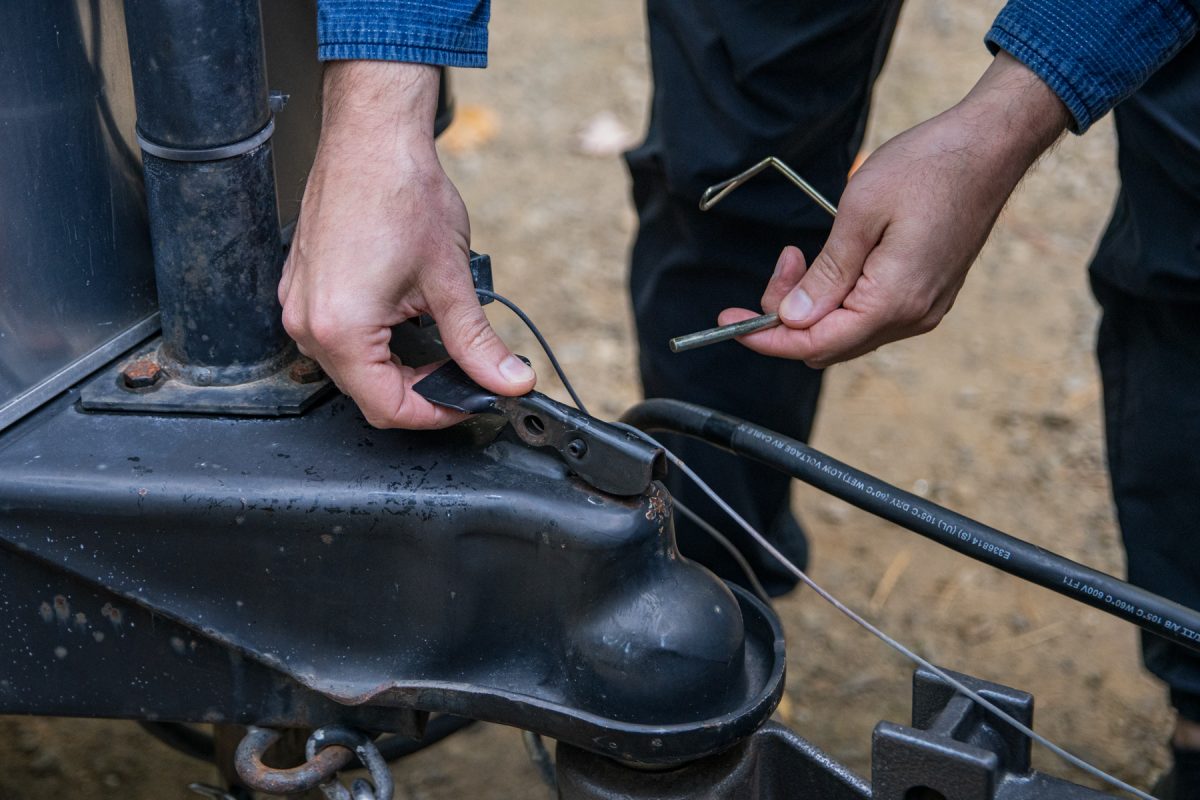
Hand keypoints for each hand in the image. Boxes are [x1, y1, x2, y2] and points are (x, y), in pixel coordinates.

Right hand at [279, 62, 535, 427]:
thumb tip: (507, 380)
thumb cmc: (400, 192)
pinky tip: (406, 321)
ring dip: (398, 366)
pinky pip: (336, 337)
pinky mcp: (302, 287)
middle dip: (420, 391)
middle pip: (367, 393)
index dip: (437, 413)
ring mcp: (299, 305)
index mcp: (340, 330)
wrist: (372, 136)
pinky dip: (375, 342)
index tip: (470, 402)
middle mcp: (308, 324)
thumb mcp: (450, 281)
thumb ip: (477, 343)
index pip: (389, 407)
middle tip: (463, 375)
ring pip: (352, 368)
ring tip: (439, 345)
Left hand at [720, 52, 1070, 367]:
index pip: (813, 344)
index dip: (765, 337)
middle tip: (781, 261)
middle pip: (828, 344)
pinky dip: (839, 297)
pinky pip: (870, 315)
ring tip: (801, 254)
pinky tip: (834, 261)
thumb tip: (791, 319)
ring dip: (813, 304)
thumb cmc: (927, 167)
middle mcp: (913, 317)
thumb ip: (824, 276)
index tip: (729, 321)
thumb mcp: (859, 214)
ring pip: (847, 331)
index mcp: (894, 301)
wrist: (991, 146)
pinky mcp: (928, 295)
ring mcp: (925, 309)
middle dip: (788, 315)